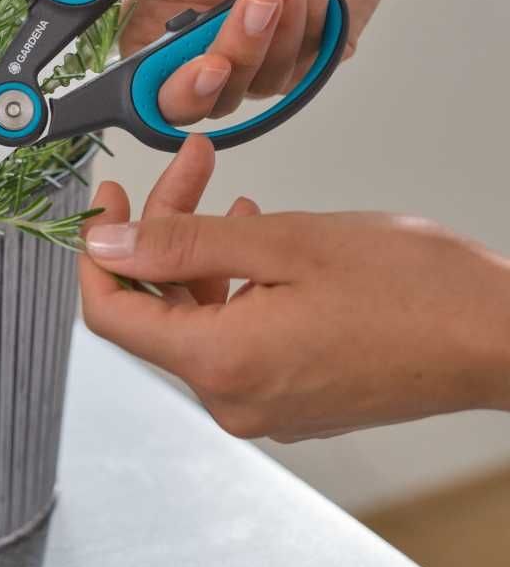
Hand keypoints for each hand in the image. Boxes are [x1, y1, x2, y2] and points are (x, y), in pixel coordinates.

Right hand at [42, 0, 460, 123]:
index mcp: (154, 9)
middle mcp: (198, 41)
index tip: (129, 72)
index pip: (126, 75)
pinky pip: (299, 61)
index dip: (122, 89)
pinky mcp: (306, 54)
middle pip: (182, 103)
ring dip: (269, 19)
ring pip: (246, 84)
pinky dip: (306, 6)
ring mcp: (253, 53)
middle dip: (205, 76)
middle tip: (241, 9)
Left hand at [79, 137, 509, 440]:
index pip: (112, 315)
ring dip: (199, 249)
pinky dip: (229, 281)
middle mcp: (234, 398)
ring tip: (223, 186)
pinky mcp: (291, 394)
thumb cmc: (410, 288)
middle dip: (162, 229)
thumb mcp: (281, 242)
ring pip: (197, 314)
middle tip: (187, 164)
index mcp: (222, 364)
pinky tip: (249, 236)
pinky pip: (233, 332)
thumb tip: (106, 245)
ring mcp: (264, 402)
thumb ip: (182, 245)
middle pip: (158, 306)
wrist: (499, 335)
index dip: (96, 253)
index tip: (106, 201)